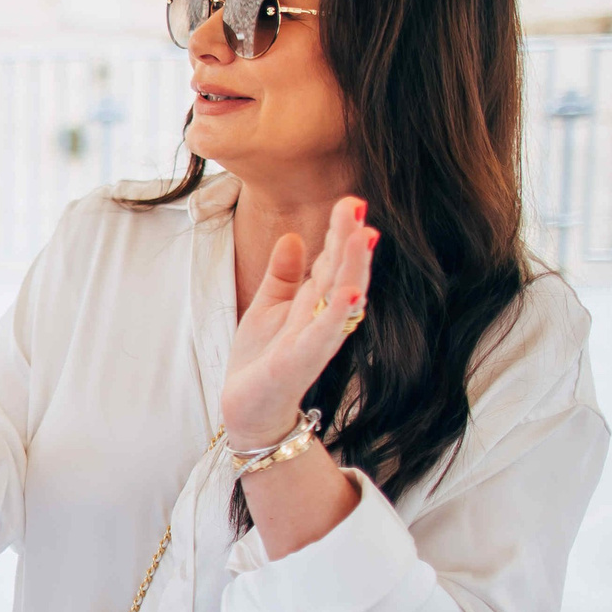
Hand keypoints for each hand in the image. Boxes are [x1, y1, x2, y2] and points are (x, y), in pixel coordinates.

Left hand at [223, 196, 377, 450]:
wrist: (249, 409)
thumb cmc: (262, 359)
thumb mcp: (267, 306)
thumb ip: (282, 274)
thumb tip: (292, 235)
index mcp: (313, 302)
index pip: (331, 261)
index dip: (341, 233)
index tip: (352, 201)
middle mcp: (321, 317)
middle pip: (340, 272)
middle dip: (349, 240)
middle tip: (357, 203)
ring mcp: (315, 339)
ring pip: (341, 298)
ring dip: (352, 268)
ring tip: (363, 236)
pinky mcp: (301, 361)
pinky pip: (323, 335)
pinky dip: (336, 314)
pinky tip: (348, 293)